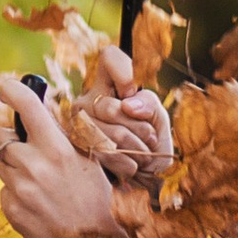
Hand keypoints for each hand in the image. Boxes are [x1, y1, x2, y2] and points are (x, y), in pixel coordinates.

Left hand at [0, 82, 129, 237]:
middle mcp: (33, 166)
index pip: (27, 107)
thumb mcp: (89, 162)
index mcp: (57, 149)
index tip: (5, 87)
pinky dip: (16, 193)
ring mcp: (19, 189)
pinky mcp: (10, 209)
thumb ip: (63, 137)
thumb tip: (41, 112)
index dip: (13, 91)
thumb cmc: (96, 201)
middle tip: (23, 147)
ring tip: (39, 183)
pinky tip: (38, 204)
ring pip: (0, 164)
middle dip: (8, 138)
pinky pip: (4, 190)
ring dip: (13, 168)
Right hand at [66, 41, 171, 187]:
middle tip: (150, 139)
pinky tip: (133, 166)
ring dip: (138, 150)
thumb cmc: (150, 143)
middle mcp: (87, 100)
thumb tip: (128, 105)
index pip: (109, 57)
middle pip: (112, 107)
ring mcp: (78, 125)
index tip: (132, 92)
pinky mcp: (79, 150)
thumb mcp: (158, 120)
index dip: (124, 71)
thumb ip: (149, 105)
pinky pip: (108, 155)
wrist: (142, 180)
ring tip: (144, 155)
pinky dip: (129, 164)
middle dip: (141, 128)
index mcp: (107, 84)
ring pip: (113, 134)